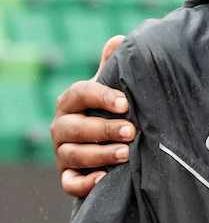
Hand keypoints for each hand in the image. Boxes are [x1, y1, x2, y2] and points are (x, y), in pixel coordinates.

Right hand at [52, 36, 136, 196]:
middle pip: (76, 127)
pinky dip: (85, 183)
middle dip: (104, 129)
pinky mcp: (68, 176)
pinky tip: (105, 179)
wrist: (107, 143)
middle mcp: (62, 126)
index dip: (102, 97)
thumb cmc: (110, 110)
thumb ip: (113, 67)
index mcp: (72, 101)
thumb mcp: (111, 88)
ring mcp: (63, 152)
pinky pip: (70, 183)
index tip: (125, 103)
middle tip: (132, 131)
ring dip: (99, 155)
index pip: (81, 94)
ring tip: (126, 153)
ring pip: (73, 154)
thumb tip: (120, 39)